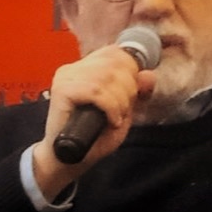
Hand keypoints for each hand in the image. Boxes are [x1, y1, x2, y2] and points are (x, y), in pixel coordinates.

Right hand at [30, 44, 155, 197]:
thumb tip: (149, 74)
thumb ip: (136, 92)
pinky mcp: (62, 91)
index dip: (130, 70)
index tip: (130, 95)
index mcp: (85, 68)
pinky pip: (96, 91)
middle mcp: (73, 68)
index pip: (115, 52)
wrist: (68, 160)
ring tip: (115, 118)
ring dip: (120, 102)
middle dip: (128, 89)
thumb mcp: (123, 111)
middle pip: (115, 63)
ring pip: (107, 77)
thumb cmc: (93, 136)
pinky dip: (111, 108)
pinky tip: (111, 121)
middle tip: (122, 111)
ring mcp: (65, 78)